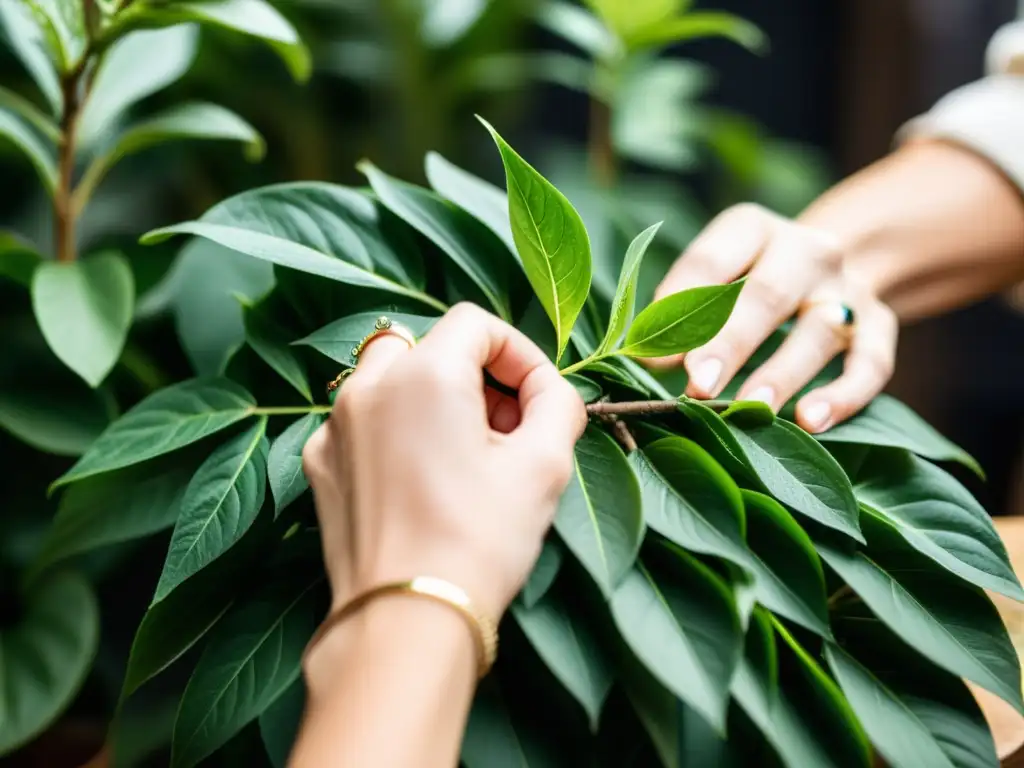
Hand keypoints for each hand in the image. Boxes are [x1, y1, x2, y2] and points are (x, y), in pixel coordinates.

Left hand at [302, 303, 586, 620]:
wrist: (406, 620)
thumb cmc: (479, 541)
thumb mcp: (545, 465)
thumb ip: (557, 404)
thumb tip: (548, 391)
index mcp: (424, 373)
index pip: (476, 323)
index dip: (518, 354)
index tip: (538, 398)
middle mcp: (369, 386)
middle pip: (431, 346)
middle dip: (476, 377)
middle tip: (509, 430)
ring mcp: (335, 425)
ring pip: (391, 380)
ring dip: (433, 399)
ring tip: (466, 454)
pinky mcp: (321, 464)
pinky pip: (363, 422)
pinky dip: (396, 432)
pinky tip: (423, 481)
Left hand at [648, 203, 897, 432]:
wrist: (825, 265)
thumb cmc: (744, 280)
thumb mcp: (713, 276)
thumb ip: (680, 310)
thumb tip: (647, 358)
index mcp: (752, 229)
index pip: (712, 260)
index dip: (681, 305)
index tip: (653, 353)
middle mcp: (806, 250)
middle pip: (768, 294)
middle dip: (731, 342)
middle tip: (699, 385)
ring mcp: (847, 287)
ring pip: (821, 330)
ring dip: (783, 374)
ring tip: (750, 409)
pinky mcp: (879, 323)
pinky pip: (872, 361)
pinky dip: (845, 394)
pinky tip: (812, 422)